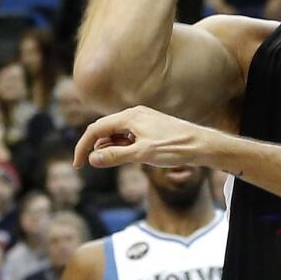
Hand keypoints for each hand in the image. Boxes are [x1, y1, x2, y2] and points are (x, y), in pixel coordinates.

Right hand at [73, 106, 214, 169]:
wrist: (202, 145)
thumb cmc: (175, 148)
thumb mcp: (142, 154)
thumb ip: (116, 156)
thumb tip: (92, 159)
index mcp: (129, 117)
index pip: (95, 129)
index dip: (83, 146)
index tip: (78, 164)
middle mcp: (134, 114)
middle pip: (104, 129)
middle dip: (94, 146)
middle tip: (89, 165)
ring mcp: (143, 120)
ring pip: (116, 133)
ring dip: (108, 147)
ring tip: (110, 162)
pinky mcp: (150, 127)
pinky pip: (128, 135)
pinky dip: (121, 146)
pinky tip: (125, 156)